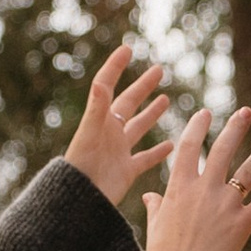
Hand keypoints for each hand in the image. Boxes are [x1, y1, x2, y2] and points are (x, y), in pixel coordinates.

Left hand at [64, 44, 172, 206]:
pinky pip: (145, 158)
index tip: (127, 49)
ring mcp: (119, 152)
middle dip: (143, 86)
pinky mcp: (126, 171)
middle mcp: (110, 133)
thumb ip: (96, 108)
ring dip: (152, 114)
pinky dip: (158, 151)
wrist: (79, 201)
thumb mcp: (89, 134)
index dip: (116, 67)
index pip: (109, 86)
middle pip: (129, 103)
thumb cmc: (81, 167)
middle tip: (158, 69)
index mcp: (101, 119)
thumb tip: (101, 82)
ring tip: (165, 99)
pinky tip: (172, 145)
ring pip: (139, 128)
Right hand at [145, 104, 250, 250]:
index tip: (205, 113)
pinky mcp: (243, 222)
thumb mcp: (155, 225)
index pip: (189, 146)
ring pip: (248, 171)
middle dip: (235, 127)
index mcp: (180, 186)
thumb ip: (156, 206)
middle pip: (223, 150)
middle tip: (245, 111)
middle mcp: (205, 189)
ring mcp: (226, 204)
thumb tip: (150, 197)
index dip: (198, 127)